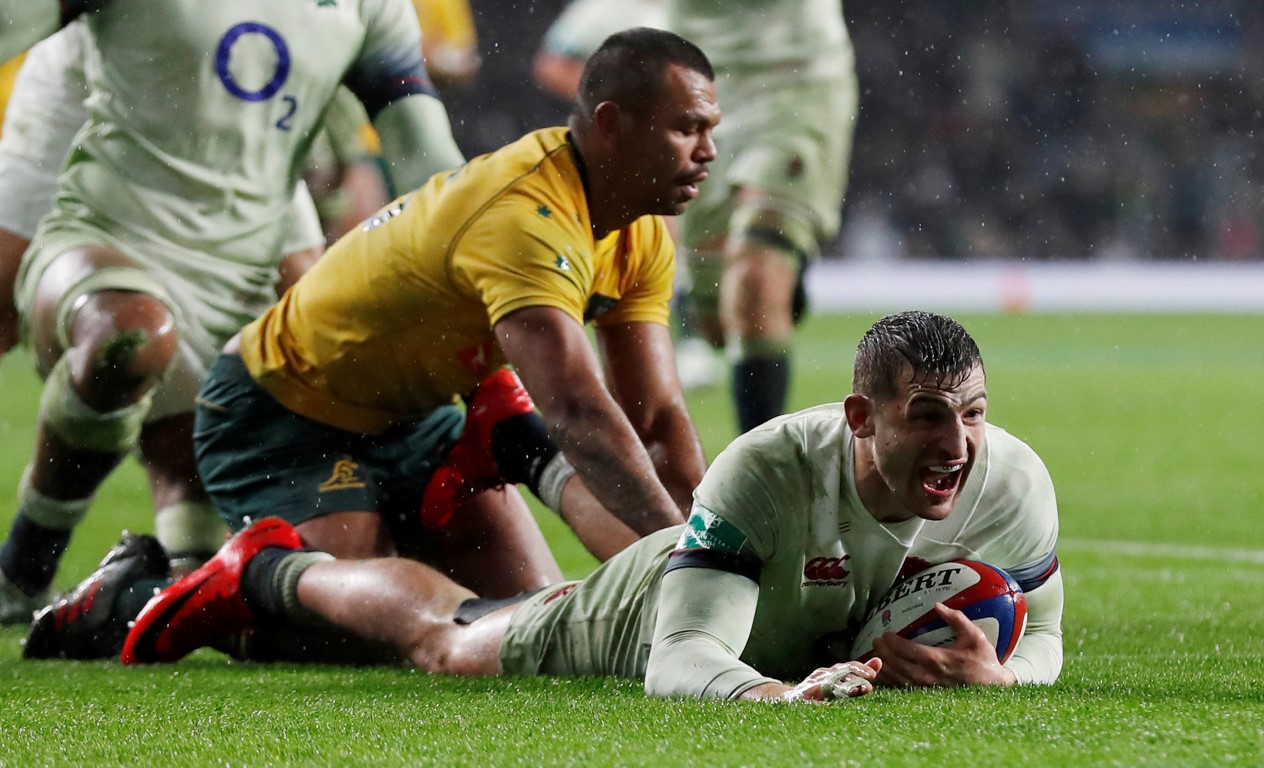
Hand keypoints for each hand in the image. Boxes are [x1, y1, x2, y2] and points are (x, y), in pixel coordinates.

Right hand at [780, 658, 882, 702]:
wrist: (792, 698)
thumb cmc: (821, 689)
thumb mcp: (840, 680)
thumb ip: (859, 673)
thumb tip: (879, 661)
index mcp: (834, 671)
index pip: (850, 667)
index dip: (861, 669)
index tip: (873, 676)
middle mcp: (823, 674)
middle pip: (840, 672)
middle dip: (855, 678)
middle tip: (867, 687)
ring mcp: (812, 684)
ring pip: (829, 683)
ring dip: (843, 688)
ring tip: (854, 692)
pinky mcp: (802, 696)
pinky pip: (813, 698)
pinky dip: (821, 702)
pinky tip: (831, 706)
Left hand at [872, 602, 1016, 687]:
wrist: (994, 687)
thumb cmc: (983, 660)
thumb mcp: (974, 636)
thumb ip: (956, 618)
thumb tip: (938, 605)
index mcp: (938, 660)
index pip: (907, 650)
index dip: (892, 642)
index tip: (885, 634)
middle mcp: (928, 676)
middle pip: (897, 664)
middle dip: (883, 653)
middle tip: (875, 642)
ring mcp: (926, 689)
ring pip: (897, 679)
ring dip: (883, 668)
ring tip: (874, 657)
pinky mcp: (927, 697)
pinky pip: (903, 691)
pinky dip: (890, 683)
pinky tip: (883, 675)